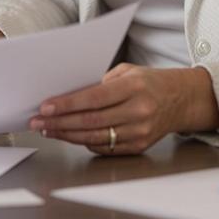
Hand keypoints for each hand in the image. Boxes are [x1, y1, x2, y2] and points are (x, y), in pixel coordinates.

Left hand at [27, 64, 218, 154]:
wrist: (181, 100)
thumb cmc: (149, 82)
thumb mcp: (127, 71)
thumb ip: (100, 82)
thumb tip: (67, 95)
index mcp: (134, 88)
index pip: (93, 98)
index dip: (66, 104)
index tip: (45, 107)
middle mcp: (138, 111)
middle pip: (90, 121)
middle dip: (59, 122)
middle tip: (37, 122)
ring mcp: (140, 132)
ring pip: (95, 137)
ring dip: (67, 135)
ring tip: (47, 130)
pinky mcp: (139, 146)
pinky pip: (106, 147)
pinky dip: (84, 142)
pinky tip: (69, 136)